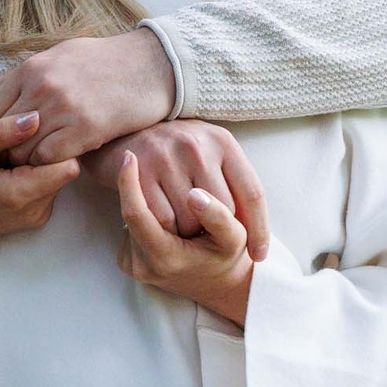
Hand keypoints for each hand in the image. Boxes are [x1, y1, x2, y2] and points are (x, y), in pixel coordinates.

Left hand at [0, 30, 174, 162]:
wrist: (150, 65)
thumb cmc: (102, 61)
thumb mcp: (54, 57)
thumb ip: (11, 78)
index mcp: (31, 69)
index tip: (7, 142)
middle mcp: (42, 88)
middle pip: (4, 136)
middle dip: (8, 151)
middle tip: (22, 157)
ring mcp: (63, 109)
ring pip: (24, 151)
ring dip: (30, 162)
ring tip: (42, 160)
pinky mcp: (85, 129)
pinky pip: (50, 159)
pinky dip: (51, 165)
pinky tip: (62, 159)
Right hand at [0, 111, 81, 275]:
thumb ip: (2, 133)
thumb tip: (35, 116)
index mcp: (20, 194)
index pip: (68, 165)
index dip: (56, 142)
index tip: (36, 131)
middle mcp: (35, 210)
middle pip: (64, 169)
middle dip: (46, 150)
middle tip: (17, 142)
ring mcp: (37, 216)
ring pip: (58, 177)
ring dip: (39, 162)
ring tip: (10, 155)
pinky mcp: (35, 216)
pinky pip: (48, 187)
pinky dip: (34, 173)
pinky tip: (11, 167)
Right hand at [83, 121, 269, 262]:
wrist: (126, 130)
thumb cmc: (177, 151)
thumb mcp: (209, 154)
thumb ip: (232, 183)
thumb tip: (255, 233)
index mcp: (223, 142)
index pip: (252, 193)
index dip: (260, 229)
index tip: (259, 256)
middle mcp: (197, 146)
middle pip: (223, 210)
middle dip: (217, 230)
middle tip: (206, 235)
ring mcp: (168, 157)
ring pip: (192, 219)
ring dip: (189, 233)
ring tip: (183, 225)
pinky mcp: (141, 171)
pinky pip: (163, 219)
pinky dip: (166, 229)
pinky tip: (164, 223)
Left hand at [113, 153, 252, 327]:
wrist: (214, 280)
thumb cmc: (227, 254)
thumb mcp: (234, 238)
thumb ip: (217, 216)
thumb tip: (195, 193)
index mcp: (167, 258)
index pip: (137, 215)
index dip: (129, 183)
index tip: (128, 156)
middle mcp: (144, 265)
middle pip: (134, 211)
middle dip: (151, 194)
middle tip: (176, 190)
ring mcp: (133, 265)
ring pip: (132, 216)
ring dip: (149, 204)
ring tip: (175, 208)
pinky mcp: (127, 260)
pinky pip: (131, 225)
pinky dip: (147, 215)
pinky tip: (166, 218)